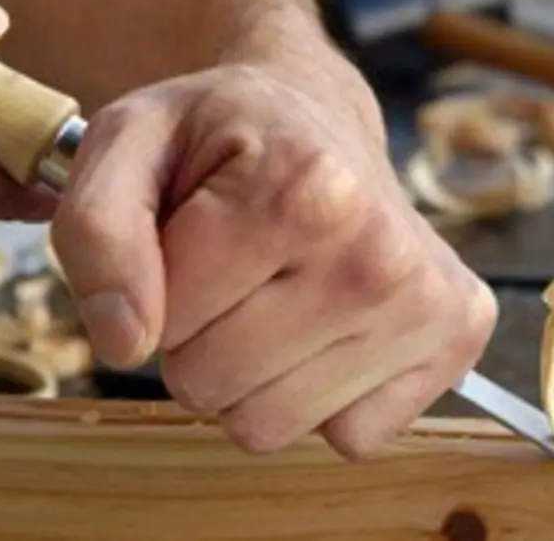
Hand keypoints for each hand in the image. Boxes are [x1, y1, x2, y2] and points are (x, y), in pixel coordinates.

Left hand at [51, 42, 497, 457]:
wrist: (318, 116)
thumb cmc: (224, 135)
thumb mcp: (128, 143)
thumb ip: (96, 231)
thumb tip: (126, 341)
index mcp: (305, 188)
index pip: (165, 321)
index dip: (156, 287)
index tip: (190, 234)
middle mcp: (381, 251)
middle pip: (212, 384)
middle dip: (197, 338)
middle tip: (230, 271)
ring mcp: (427, 303)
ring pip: (269, 426)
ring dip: (252, 376)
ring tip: (274, 295)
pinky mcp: (457, 340)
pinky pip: (344, 437)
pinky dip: (320, 397)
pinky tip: (326, 324)